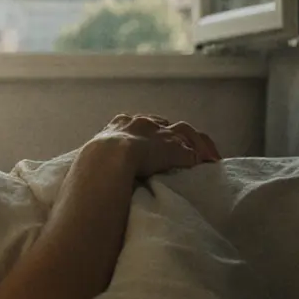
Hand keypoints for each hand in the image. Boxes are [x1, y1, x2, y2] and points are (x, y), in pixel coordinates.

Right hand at [89, 114, 221, 178]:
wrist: (107, 159)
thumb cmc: (92, 163)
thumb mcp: (92, 156)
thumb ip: (98, 159)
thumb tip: (92, 175)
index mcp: (120, 124)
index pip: (140, 122)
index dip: (150, 131)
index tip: (154, 140)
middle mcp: (142, 123)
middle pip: (165, 124)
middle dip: (175, 134)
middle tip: (185, 145)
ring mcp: (159, 134)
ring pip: (184, 132)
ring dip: (196, 143)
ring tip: (206, 156)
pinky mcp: (174, 150)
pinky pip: (192, 152)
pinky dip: (201, 157)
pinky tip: (207, 165)